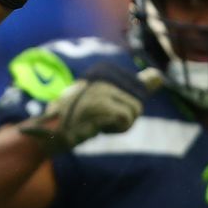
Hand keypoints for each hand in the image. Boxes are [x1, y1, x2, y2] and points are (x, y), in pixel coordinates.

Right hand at [19, 64, 162, 152]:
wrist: (48, 133)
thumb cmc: (72, 120)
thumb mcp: (101, 99)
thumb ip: (131, 87)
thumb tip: (159, 75)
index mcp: (102, 74)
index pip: (137, 86)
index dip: (126, 107)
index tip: (105, 112)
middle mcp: (102, 78)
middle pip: (137, 102)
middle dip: (124, 117)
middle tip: (99, 120)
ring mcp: (101, 90)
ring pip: (134, 111)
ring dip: (119, 125)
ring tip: (96, 124)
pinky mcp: (101, 105)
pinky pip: (126, 120)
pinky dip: (115, 129)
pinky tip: (96, 128)